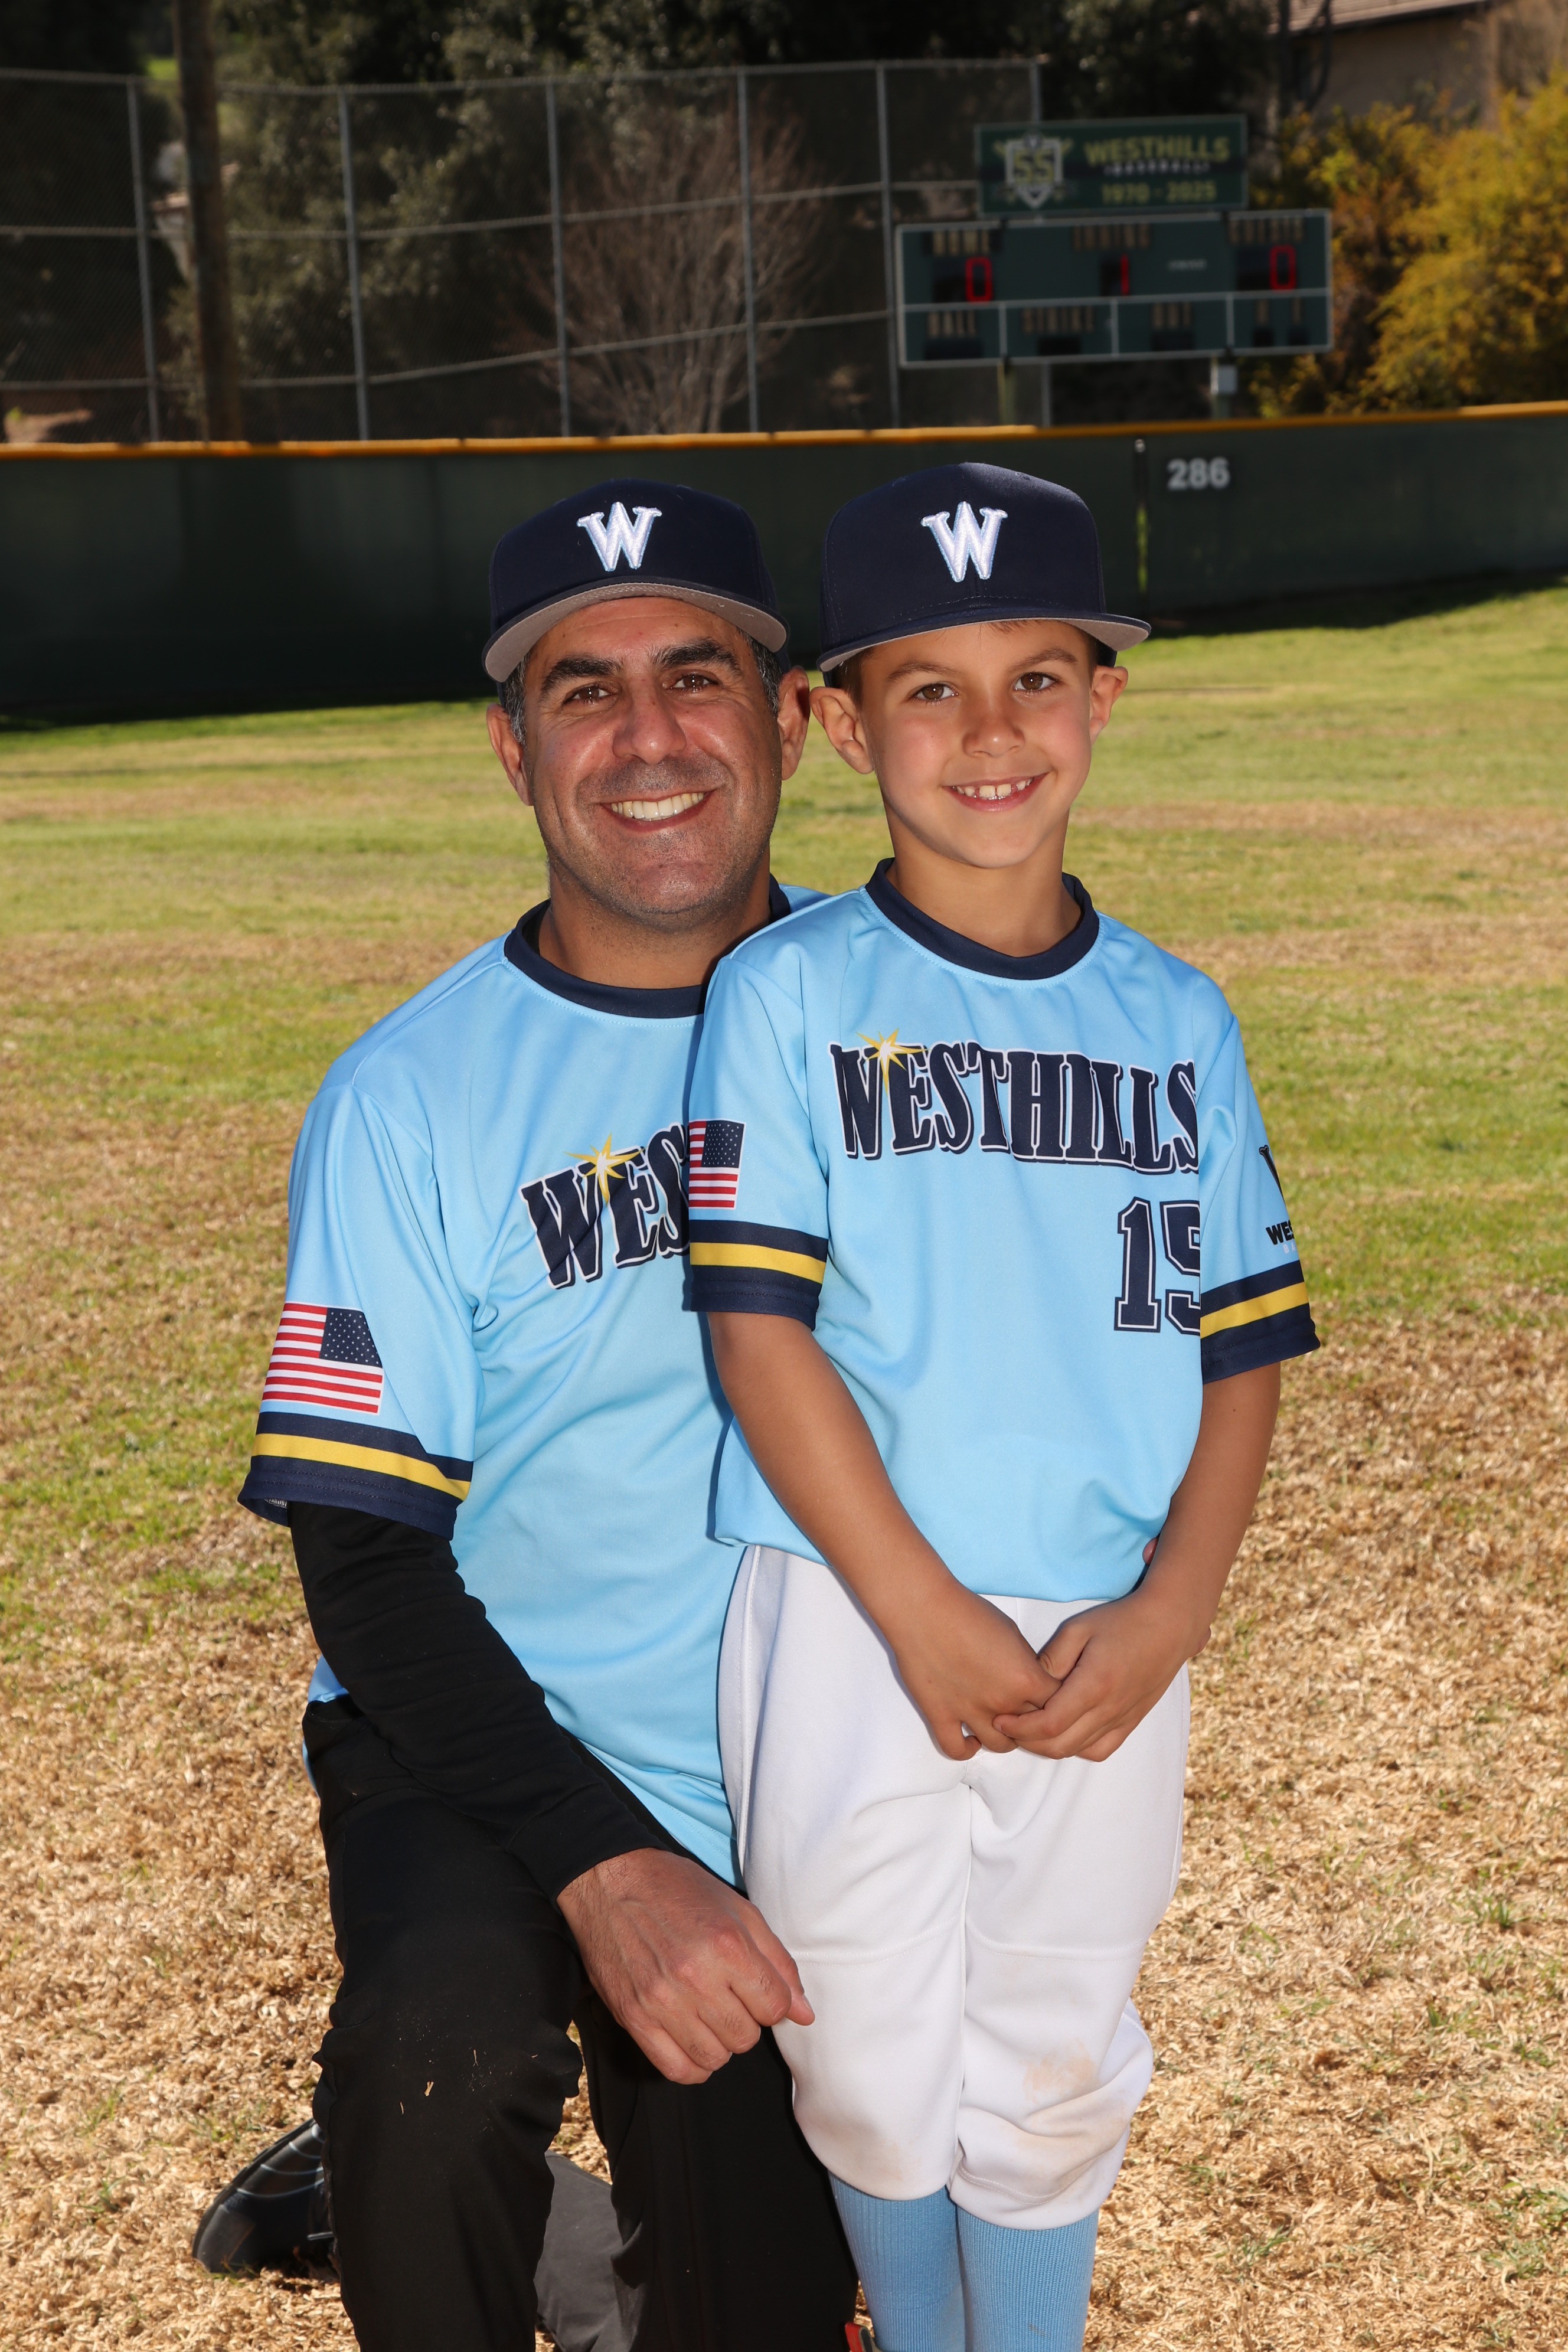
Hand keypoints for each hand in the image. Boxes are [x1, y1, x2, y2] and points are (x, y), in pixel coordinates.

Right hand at [556, 1847, 812, 2084]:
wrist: (610, 1880)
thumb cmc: (678, 1890)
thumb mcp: (738, 1910)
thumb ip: (777, 1962)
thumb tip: (805, 2013)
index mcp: (727, 1945)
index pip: (775, 2007)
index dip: (773, 2002)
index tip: (757, 1990)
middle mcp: (695, 1977)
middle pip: (746, 2037)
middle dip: (746, 2022)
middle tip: (729, 1998)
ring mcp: (660, 2001)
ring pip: (715, 2058)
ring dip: (719, 2043)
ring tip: (708, 2015)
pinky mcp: (632, 2017)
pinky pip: (676, 2069)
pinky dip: (692, 2065)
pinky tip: (691, 2039)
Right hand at [888, 1576, 1056, 1759]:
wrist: (924, 1608)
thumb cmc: (969, 1611)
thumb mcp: (1013, 1632)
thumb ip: (1025, 1664)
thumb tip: (1027, 1682)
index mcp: (1025, 1678)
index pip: (1059, 1707)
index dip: (1058, 1706)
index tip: (1050, 1701)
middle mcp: (1002, 1702)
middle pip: (1033, 1731)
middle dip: (1035, 1724)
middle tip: (1027, 1714)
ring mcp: (970, 1712)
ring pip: (1000, 1746)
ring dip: (1005, 1737)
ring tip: (1000, 1725)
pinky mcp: (940, 1715)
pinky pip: (956, 1749)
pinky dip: (966, 1749)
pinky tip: (970, 1737)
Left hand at [993, 1583, 1202, 1762]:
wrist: (1169, 1626)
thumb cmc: (1122, 1621)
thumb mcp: (1079, 1628)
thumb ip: (1052, 1659)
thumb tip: (1030, 1684)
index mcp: (1094, 1685)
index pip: (1049, 1724)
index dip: (1020, 1728)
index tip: (1000, 1717)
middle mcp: (1110, 1709)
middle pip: (1060, 1745)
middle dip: (1028, 1741)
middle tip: (1009, 1725)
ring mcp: (1123, 1719)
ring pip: (1079, 1751)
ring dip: (1050, 1747)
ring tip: (1031, 1730)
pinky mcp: (1132, 1721)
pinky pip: (1101, 1749)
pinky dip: (1078, 1748)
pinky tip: (1065, 1732)